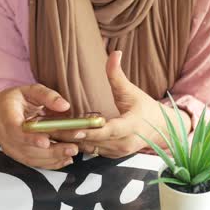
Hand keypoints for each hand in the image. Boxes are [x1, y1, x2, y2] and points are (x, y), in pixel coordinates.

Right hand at [0, 84, 78, 169]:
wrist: (3, 109)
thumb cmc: (18, 99)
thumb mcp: (31, 90)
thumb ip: (48, 96)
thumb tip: (64, 106)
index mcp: (5, 114)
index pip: (14, 129)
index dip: (29, 138)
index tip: (46, 142)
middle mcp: (4, 134)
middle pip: (25, 148)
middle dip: (51, 151)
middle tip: (71, 148)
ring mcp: (9, 146)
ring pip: (30, 158)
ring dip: (53, 158)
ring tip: (72, 153)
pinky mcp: (17, 154)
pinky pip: (33, 162)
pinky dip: (49, 163)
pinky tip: (65, 159)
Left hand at [50, 51, 190, 158]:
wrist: (161, 130)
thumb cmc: (146, 109)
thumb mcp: (132, 91)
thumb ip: (118, 75)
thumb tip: (114, 53)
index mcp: (130, 126)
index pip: (108, 130)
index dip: (90, 131)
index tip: (73, 128)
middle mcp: (123, 143)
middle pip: (93, 142)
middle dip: (70, 136)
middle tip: (48, 129)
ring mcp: (117, 153)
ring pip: (89, 149)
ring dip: (70, 142)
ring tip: (48, 133)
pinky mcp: (111, 156)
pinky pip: (91, 152)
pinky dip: (77, 144)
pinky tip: (60, 137)